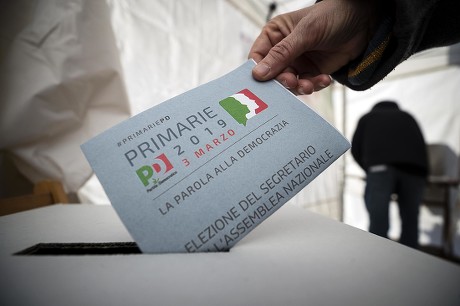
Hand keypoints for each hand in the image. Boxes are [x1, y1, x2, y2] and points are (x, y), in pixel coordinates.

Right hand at [249, 0, 378, 94]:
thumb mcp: (306, 33)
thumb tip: (259, 73)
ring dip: (299, 87)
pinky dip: (314, 86)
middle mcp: (284, 50)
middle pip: (272, 75)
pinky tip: (324, 80)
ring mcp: (298, 62)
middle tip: (292, 83)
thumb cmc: (333, 15)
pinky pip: (307, 85)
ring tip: (310, 84)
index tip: (262, 81)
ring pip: (289, 83)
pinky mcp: (313, 72)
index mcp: (275, 35)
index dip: (258, 70)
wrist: (365, 20)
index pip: (257, 57)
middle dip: (282, 81)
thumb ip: (282, 54)